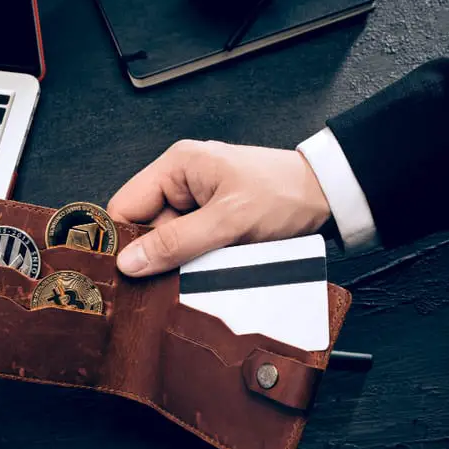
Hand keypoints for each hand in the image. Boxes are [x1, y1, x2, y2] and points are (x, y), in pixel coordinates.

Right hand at [107, 139, 331, 276]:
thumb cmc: (284, 194)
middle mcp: (180, 182)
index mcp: (176, 166)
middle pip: (145, 229)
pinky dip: (196, 264)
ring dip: (179, 263)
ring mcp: (196, 204)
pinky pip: (189, 248)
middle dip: (155, 257)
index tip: (124, 275)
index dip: (121, 241)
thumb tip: (129, 262)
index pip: (125, 206)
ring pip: (167, 243)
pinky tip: (210, 271)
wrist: (327, 197)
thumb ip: (177, 242)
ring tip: (202, 272)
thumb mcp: (229, 221)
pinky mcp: (211, 222)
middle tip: (169, 281)